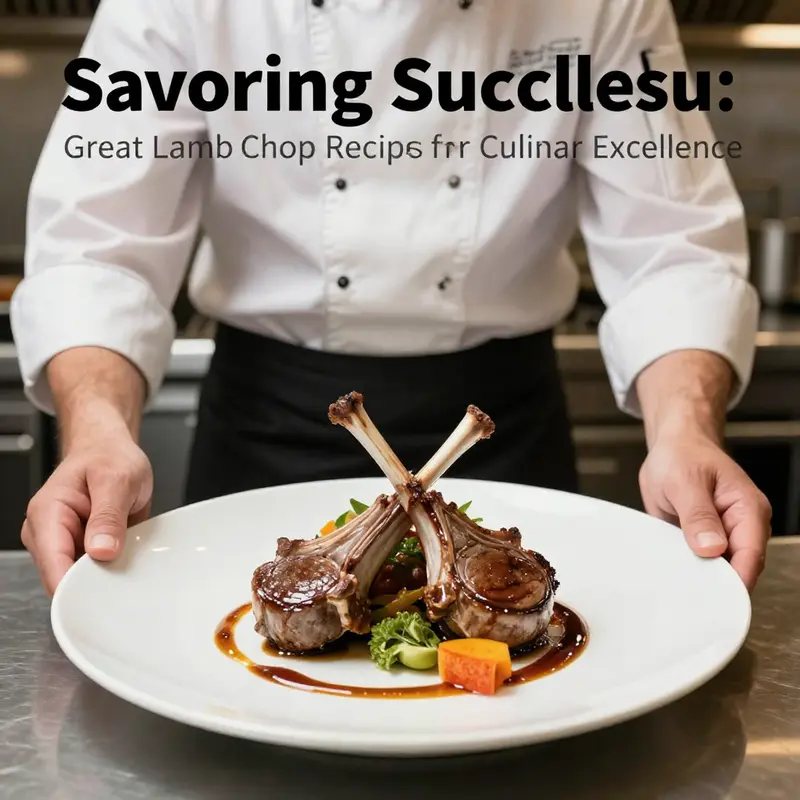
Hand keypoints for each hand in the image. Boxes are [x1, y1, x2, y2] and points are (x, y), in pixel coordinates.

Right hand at [22, 431, 152, 595]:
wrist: (109, 450)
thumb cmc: (109, 457)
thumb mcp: (117, 479)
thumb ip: (109, 516)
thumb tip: (102, 551)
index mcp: (47, 514)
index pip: (54, 564)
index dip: (77, 585)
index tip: (104, 592)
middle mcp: (48, 533)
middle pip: (65, 579)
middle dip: (95, 582)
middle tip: (126, 568)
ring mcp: (62, 544)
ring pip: (80, 581)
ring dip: (106, 575)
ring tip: (127, 550)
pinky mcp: (78, 550)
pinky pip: (94, 572)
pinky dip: (111, 569)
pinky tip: (125, 554)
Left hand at [639, 429, 771, 591]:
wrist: (673, 446)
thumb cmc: (682, 455)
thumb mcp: (684, 481)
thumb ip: (698, 514)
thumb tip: (712, 548)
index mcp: (747, 510)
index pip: (750, 555)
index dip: (736, 581)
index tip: (717, 601)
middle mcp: (741, 526)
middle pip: (738, 569)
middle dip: (718, 588)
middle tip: (690, 603)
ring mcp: (724, 535)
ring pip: (719, 570)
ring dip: (701, 581)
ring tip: (678, 594)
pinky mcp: (705, 540)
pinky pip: (701, 563)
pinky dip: (689, 571)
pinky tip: (672, 580)